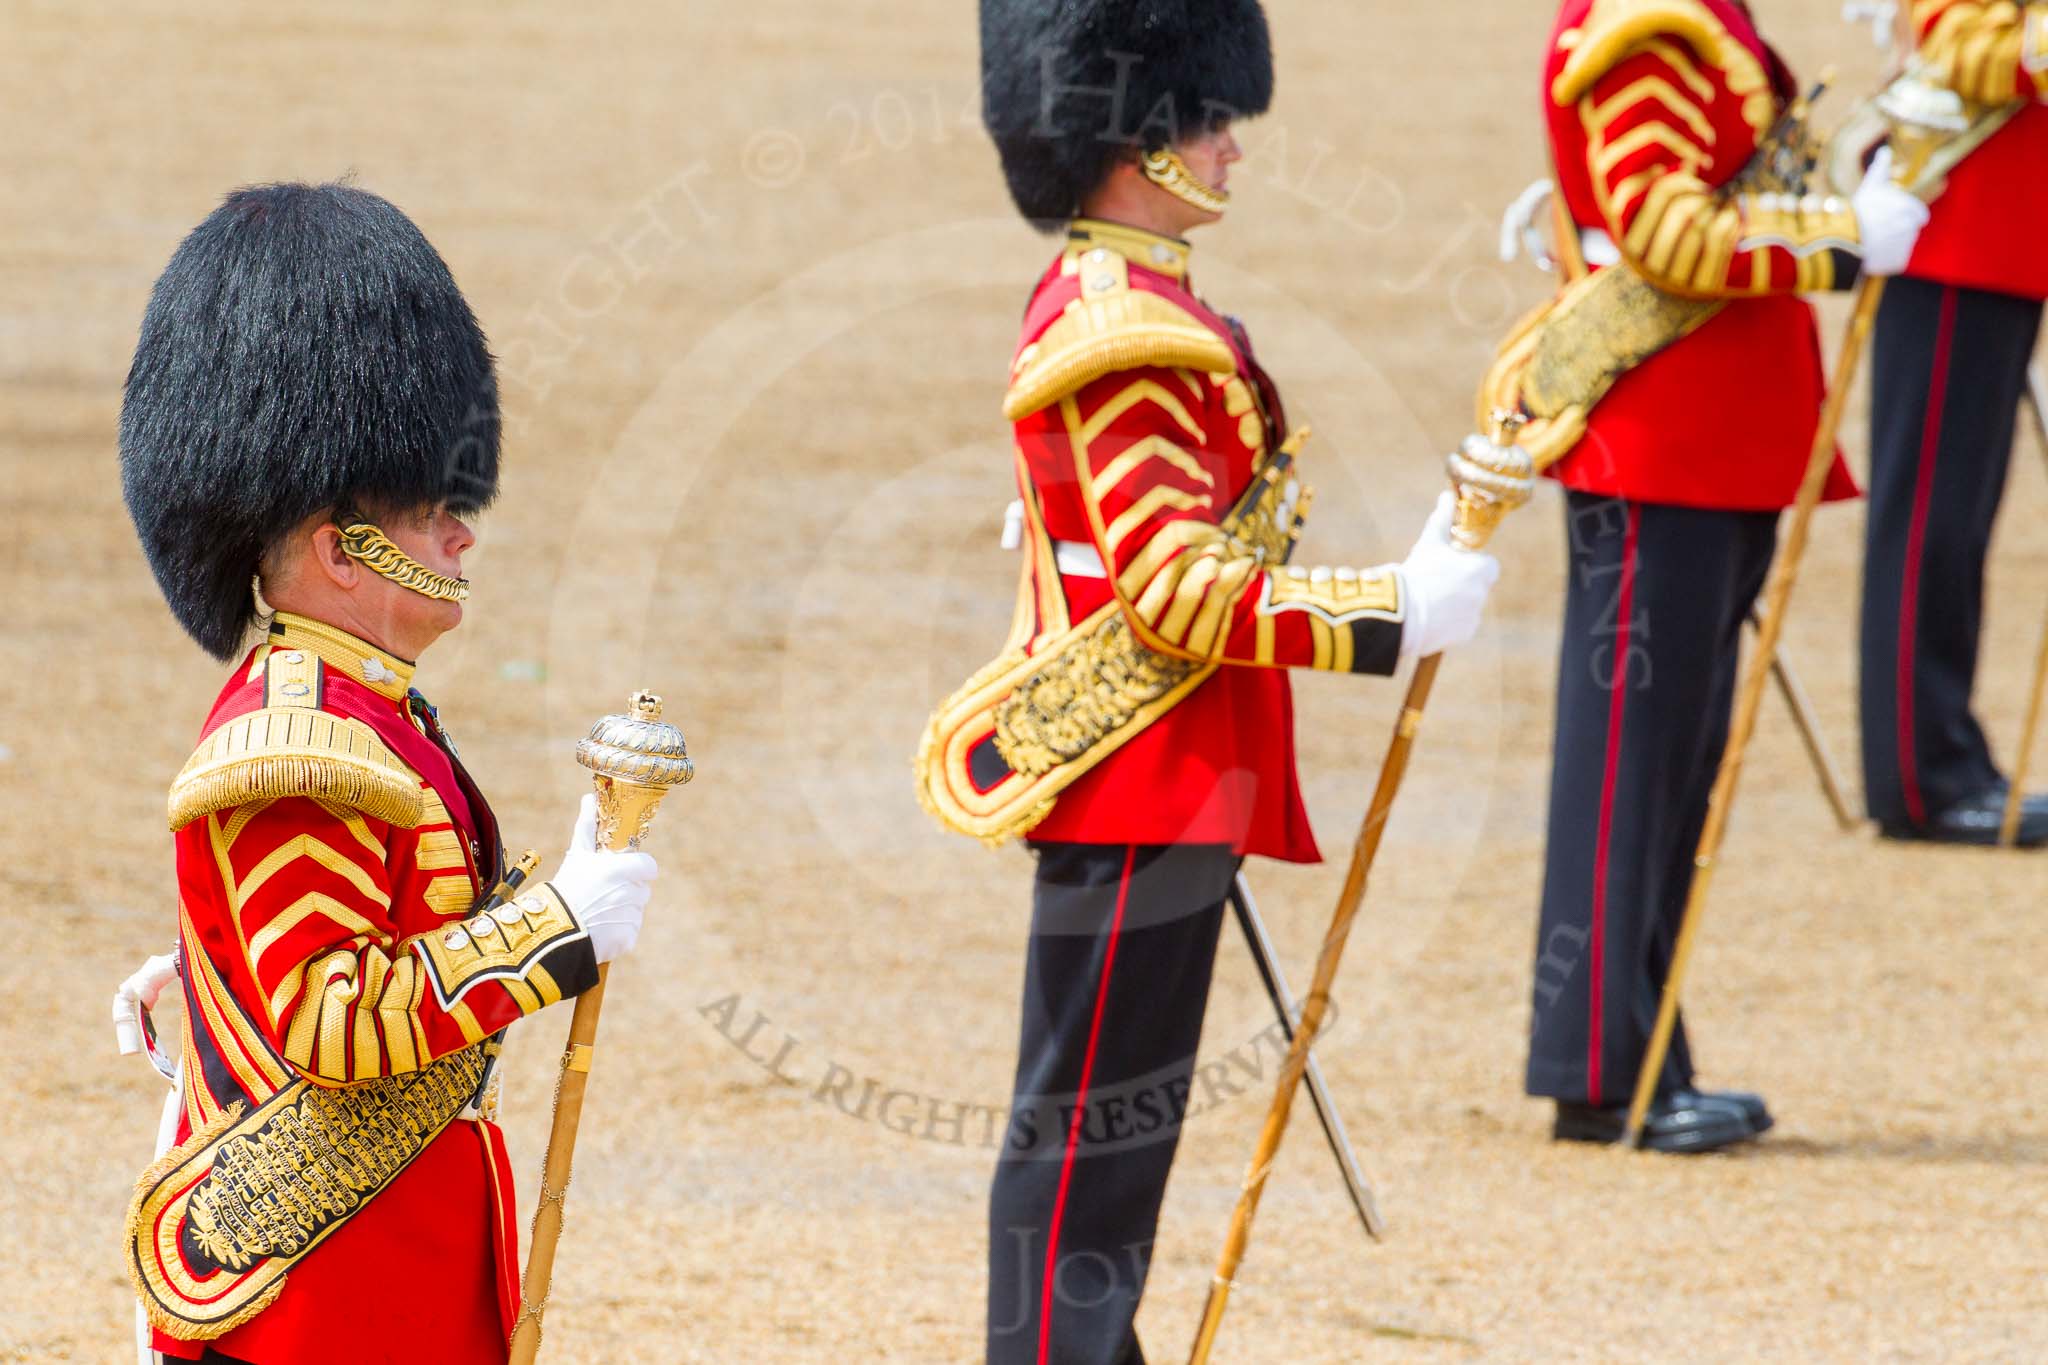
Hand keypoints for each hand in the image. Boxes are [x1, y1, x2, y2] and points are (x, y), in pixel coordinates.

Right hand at [547, 793, 657, 963]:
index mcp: (623, 869)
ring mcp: (631, 916)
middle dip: (626, 891)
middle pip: (642, 890)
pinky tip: (598, 929)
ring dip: (621, 912)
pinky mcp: (627, 938)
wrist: (552, 929)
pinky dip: (617, 933)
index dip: (636, 870)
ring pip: (635, 911)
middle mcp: (631, 892)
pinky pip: (629, 932)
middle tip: (600, 895)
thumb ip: (588, 825)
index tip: (620, 874)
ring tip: (595, 913)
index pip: (649, 867)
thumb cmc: (566, 886)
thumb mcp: (577, 854)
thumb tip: (589, 797)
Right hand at [1396, 492, 1501, 659]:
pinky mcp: (1464, 634)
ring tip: (1429, 602)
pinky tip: (1430, 618)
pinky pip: (1459, 626)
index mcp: (1482, 569)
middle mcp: (1483, 593)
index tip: (1454, 566)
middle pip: (1476, 587)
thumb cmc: (1419, 572)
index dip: (1472, 565)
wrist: (1406, 612)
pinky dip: (1448, 624)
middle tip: (1436, 583)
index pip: (1488, 566)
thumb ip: (1442, 517)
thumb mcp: (1431, 541)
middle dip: (1461, 585)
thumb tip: (1447, 495)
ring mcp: (1475, 615)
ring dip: (1454, 604)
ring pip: (1468, 607)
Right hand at [1853, 146, 1930, 277]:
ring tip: (1871, 242)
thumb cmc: (1858, 209)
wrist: (1843, 239)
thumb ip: (1881, 168)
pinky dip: (1885, 260)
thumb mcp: (1870, 184)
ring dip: (1889, 244)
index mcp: (1912, 210)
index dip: (1904, 215)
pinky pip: (1894, 261)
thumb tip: (1885, 150)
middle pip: (1907, 230)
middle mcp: (1913, 229)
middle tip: (1875, 230)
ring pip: (1900, 246)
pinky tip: (1871, 255)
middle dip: (1894, 230)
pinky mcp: (1898, 263)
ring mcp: (1906, 247)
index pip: (1919, 214)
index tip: (1889, 218)